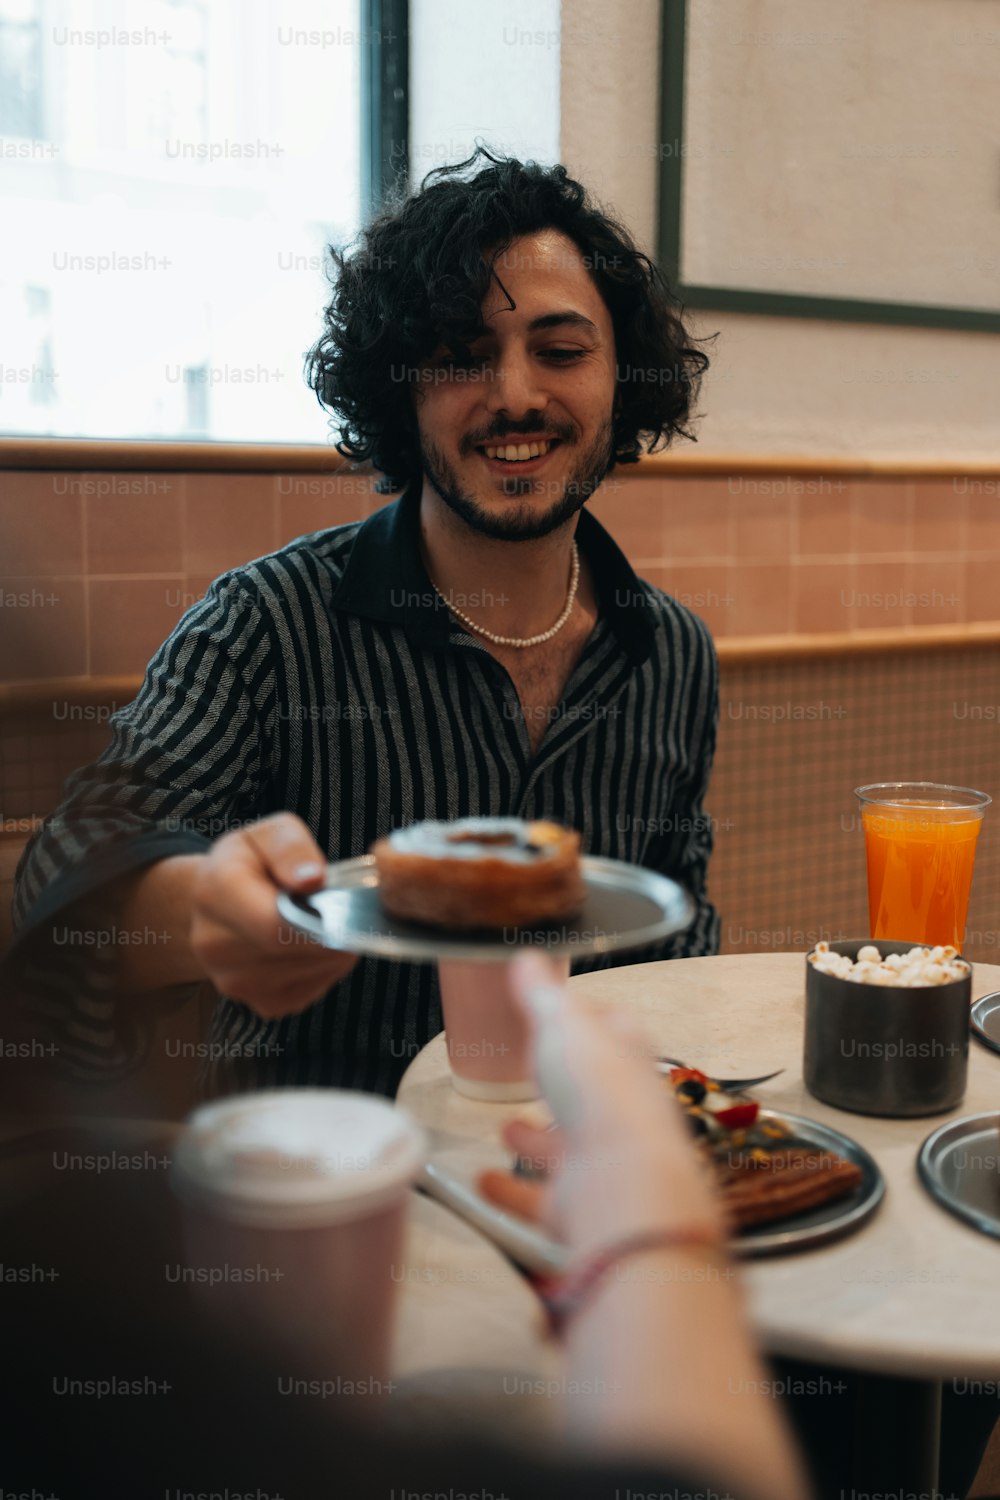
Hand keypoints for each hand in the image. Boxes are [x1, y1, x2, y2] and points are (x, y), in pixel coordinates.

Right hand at [189, 813, 358, 1016]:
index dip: (318, 919)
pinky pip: (312, 990)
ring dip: (331, 950)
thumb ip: (291, 848)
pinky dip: (324, 968)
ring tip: (325, 924)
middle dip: (331, 931)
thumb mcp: (269, 834)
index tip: (340, 904)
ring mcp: (235, 982)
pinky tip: (314, 946)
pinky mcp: (261, 1004)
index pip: (273, 925)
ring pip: (309, 971)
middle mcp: (214, 944)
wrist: (217, 902)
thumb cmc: (251, 862)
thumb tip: (312, 880)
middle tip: (342, 910)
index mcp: (215, 892)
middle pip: (295, 950)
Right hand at [479, 953, 726, 1258]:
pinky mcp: (578, 1203)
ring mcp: (602, 1160)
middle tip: (536, 1072)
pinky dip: (509, 1188)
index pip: (615, 1029)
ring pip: (567, 1145)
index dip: (591, 1018)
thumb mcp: (564, 1023)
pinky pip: (537, 1195)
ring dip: (537, 1137)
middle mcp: (622, 1110)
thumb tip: (528, 957)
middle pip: (591, 1091)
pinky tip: (485, 1181)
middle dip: (563, 1082)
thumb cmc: (602, 1091)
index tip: (563, 1011)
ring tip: (507, 1128)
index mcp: (627, 1059)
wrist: (622, 1183)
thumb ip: (541, 994)